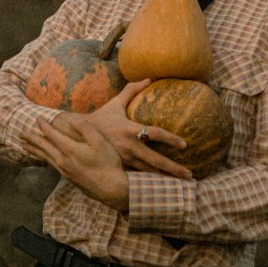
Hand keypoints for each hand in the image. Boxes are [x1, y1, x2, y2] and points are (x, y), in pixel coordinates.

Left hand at [23, 114, 129, 210]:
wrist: (111, 189)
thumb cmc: (108, 162)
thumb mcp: (99, 141)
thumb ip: (84, 128)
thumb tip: (70, 119)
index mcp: (70, 150)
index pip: (52, 135)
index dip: (44, 126)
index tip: (37, 118)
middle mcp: (63, 160)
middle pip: (43, 147)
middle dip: (32, 139)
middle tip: (20, 134)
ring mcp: (65, 171)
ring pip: (45, 157)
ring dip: (34, 150)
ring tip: (24, 146)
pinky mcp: (68, 178)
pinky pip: (51, 164)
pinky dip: (43, 158)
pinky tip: (44, 158)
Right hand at [76, 81, 192, 180]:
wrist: (78, 135)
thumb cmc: (101, 118)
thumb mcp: (116, 103)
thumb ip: (132, 90)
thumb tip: (149, 78)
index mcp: (130, 129)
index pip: (155, 133)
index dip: (170, 139)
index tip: (184, 145)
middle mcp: (129, 146)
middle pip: (155, 160)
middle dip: (173, 169)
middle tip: (189, 175)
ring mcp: (124, 159)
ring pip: (148, 173)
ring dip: (164, 179)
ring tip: (180, 185)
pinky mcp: (120, 168)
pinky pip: (138, 177)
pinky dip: (150, 183)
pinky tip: (161, 188)